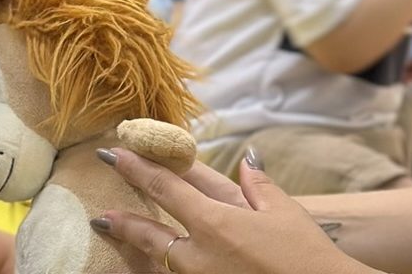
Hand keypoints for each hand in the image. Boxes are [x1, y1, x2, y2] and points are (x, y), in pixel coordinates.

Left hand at [91, 149, 371, 273]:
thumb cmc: (307, 257)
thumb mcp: (286, 213)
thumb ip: (259, 186)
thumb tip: (247, 159)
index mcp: (217, 222)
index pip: (168, 186)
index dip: (140, 166)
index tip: (117, 149)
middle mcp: (199, 252)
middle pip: (151, 225)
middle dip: (125, 205)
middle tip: (105, 180)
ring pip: (154, 257)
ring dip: (130, 239)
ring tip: (105, 224)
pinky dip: (151, 267)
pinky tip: (138, 262)